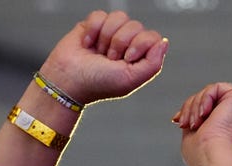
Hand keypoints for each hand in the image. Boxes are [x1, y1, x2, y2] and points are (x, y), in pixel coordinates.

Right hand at [38, 10, 167, 105]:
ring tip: (98, 52)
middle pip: (136, 25)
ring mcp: (110, 34)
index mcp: (138, 57)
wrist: (67, 80)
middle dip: (120, 43)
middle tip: (108, 59)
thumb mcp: (130, 79)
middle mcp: (126, 44)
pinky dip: (92, 30)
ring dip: (106, 37)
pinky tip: (87, 44)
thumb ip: (153, 64)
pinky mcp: (93, 26)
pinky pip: (100, 15)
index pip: (152, 37)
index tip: (126, 60)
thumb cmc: (97, 84)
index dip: (139, 45)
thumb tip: (164, 42)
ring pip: (119, 17)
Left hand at [174, 82, 231, 165]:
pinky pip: (215, 88)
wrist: (210, 155)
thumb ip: (190, 120)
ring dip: (194, 106)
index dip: (188, 110)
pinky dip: (205, 99)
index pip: (201, 106)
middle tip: (186, 124)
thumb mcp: (191, 132)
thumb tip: (179, 115)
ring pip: (207, 92)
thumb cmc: (200, 153)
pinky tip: (204, 115)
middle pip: (203, 97)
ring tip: (195, 123)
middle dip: (189, 108)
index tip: (179, 122)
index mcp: (221, 124)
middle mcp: (230, 115)